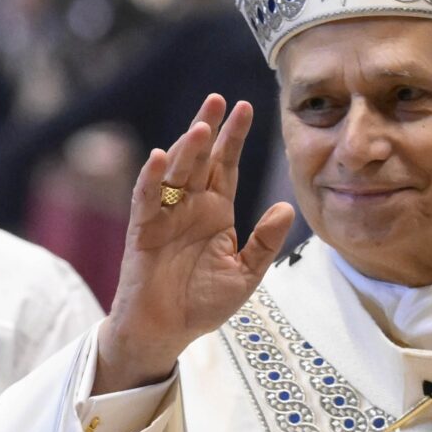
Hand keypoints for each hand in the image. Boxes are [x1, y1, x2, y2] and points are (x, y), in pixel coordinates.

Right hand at [96, 94, 294, 392]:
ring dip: (186, 149)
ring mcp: (165, 216)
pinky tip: (161, 157)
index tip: (246, 107)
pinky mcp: (143, 232)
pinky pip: (146, 200)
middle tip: (220, 100)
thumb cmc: (202, 302)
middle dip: (210, 129)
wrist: (166, 332)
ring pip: (175, 173)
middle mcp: (190, 206)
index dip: (234, 137)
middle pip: (200, 159)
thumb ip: (265, 241)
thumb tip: (287, 207)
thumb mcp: (246, 273)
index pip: (227, 165)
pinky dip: (152, 178)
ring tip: (202, 126)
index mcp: (216, 211)